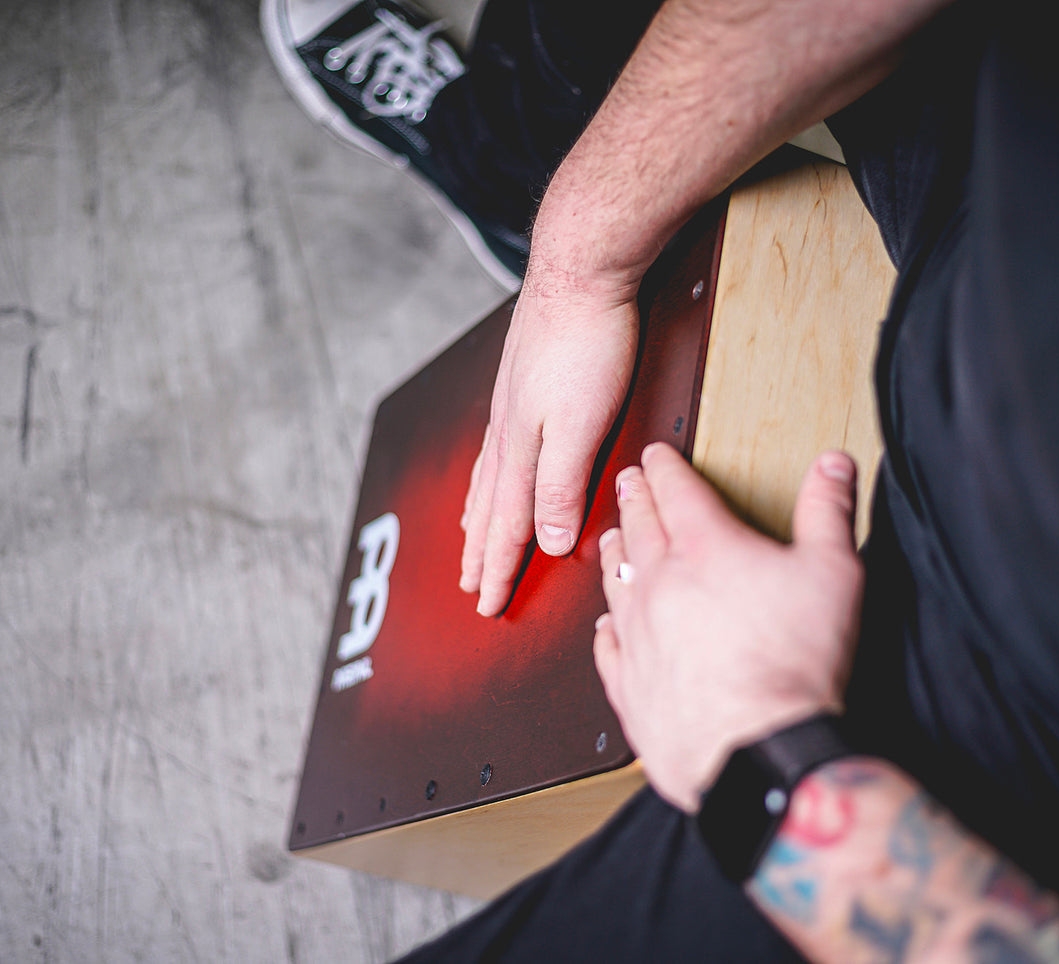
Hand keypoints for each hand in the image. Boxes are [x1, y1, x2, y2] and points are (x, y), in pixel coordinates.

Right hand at [459, 267, 640, 615]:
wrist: (582, 265)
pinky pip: (498, 445)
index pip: (509, 527)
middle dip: (482, 550)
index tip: (488, 607)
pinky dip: (489, 471)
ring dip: (480, 514)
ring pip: (490, 475)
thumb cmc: (588, 342)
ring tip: (470, 535)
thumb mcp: (583, 426)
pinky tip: (495, 462)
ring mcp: (512, 402)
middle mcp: (508, 430)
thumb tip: (544, 541)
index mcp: (521, 450)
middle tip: (470, 584)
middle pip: (491, 506)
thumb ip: (561, 486)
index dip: (500, 570)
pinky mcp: (524, 378)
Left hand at [594, 443, 864, 811]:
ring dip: (613, 554)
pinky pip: (607, 648)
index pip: (676, 491)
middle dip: (634, 499)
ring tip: (611, 539)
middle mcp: (661, 586)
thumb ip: (829, 512)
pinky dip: (605, 630)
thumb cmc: (795, 668)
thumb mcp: (834, 572)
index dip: (665, 467)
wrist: (760, 749)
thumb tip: (832, 468)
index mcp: (706, 549)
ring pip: (614, 582)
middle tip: (627, 482)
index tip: (656, 455)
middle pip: (638, 528)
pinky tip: (605, 626)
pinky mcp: (630, 686)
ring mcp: (638, 636)